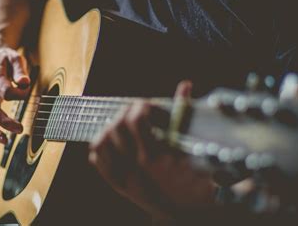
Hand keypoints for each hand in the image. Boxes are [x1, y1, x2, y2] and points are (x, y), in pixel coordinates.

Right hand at [0, 47, 30, 142]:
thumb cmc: (5, 60)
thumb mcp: (15, 58)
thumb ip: (19, 70)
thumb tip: (24, 82)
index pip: (6, 91)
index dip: (19, 94)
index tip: (27, 90)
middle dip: (4, 121)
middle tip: (19, 128)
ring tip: (6, 140)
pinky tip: (2, 139)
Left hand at [89, 81, 216, 220]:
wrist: (187, 216)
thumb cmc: (198, 184)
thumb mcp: (199, 151)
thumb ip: (188, 114)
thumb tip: (185, 84)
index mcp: (157, 158)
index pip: (136, 121)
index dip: (141, 106)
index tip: (149, 105)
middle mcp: (136, 168)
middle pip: (116, 128)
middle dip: (125, 113)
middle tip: (137, 111)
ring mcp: (124, 178)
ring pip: (101, 143)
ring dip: (111, 128)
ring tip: (125, 124)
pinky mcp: (119, 186)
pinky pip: (98, 160)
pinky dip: (102, 147)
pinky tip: (115, 142)